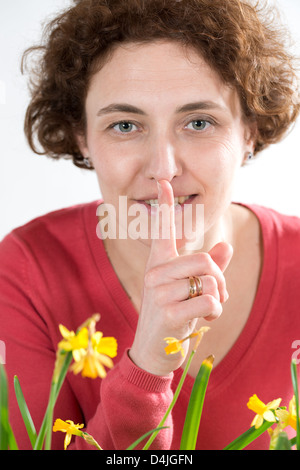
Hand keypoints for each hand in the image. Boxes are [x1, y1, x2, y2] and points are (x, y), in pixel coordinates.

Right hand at [129, 180, 232, 375]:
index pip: (162, 230)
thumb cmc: (172, 315)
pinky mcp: (168, 313)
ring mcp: (159, 293)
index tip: (164, 182)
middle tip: (216, 294)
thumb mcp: (188, 289)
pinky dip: (216, 312)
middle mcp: (155, 274)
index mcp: (158, 264)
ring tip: (207, 309)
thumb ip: (208, 268)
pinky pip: (209, 301)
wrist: (152, 350)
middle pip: (203, 261)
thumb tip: (227, 247)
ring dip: (218, 298)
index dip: (165, 205)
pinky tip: (205, 320)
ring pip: (209, 281)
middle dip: (218, 279)